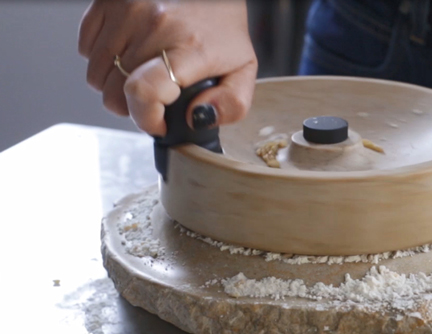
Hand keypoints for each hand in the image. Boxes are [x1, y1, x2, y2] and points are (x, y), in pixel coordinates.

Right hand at [78, 0, 257, 135]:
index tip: (158, 124)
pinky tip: (128, 56)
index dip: (146, 118)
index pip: (145, 92)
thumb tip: (198, 120)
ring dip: (116, 86)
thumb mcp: (243, 70)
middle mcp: (156, 26)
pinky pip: (86, 49)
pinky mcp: (109, 2)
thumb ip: (231, 104)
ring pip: (97, 75)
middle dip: (134, 107)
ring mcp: (129, 11)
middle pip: (116, 92)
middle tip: (155, 99)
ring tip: (142, 77)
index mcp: (190, 47)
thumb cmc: (223, 28)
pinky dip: (103, 60)